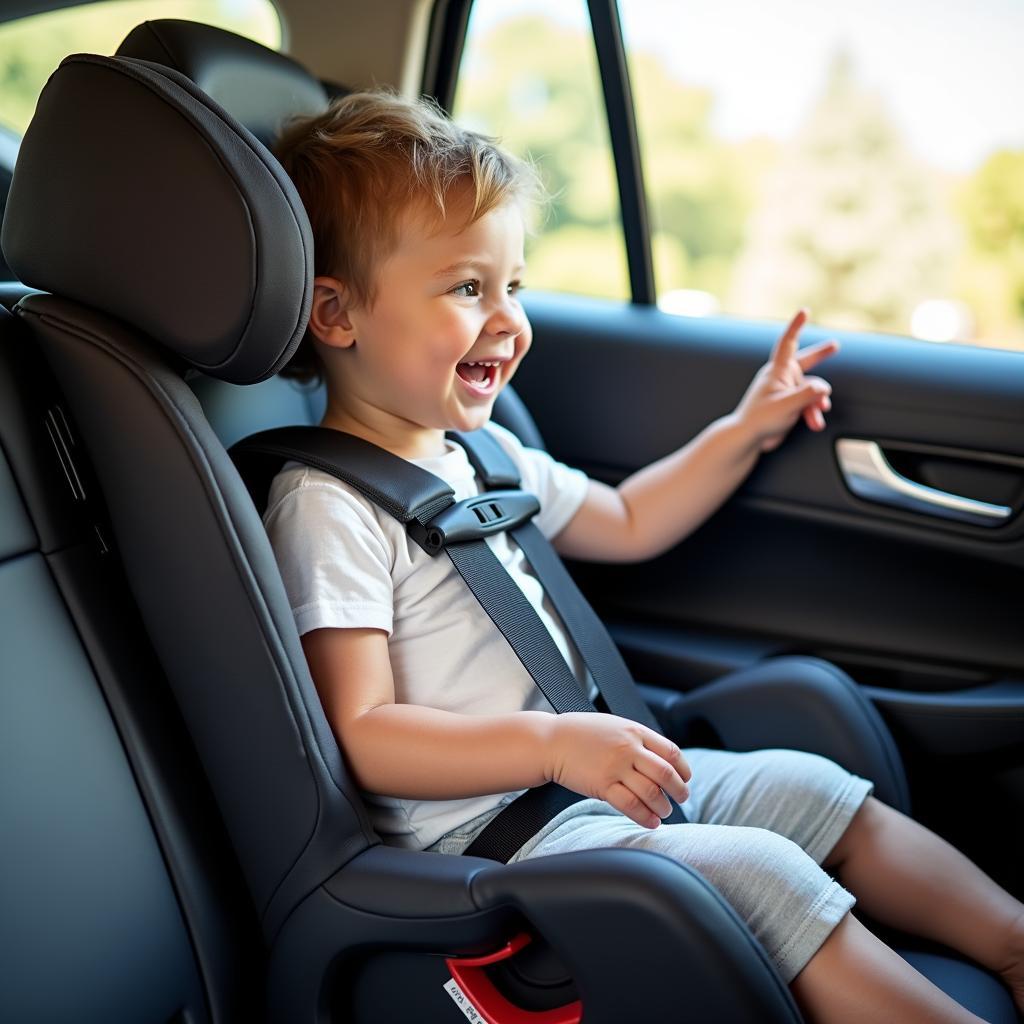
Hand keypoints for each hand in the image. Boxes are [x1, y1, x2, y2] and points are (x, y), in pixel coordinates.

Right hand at [545, 713, 690, 828]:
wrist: (550, 741)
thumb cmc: (581, 733)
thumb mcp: (614, 725)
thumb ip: (637, 739)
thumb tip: (661, 758)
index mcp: (634, 731)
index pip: (671, 751)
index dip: (683, 769)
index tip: (685, 778)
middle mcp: (628, 748)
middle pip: (666, 773)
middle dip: (679, 790)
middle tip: (681, 798)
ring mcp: (615, 767)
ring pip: (651, 792)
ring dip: (663, 806)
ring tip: (664, 812)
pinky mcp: (602, 785)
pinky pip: (631, 805)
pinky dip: (645, 816)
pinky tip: (650, 821)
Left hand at [734, 309, 839, 452]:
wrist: (749, 438)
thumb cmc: (760, 419)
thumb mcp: (786, 405)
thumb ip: (807, 395)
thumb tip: (824, 387)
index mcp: (777, 371)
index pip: (788, 343)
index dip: (796, 326)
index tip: (804, 311)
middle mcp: (782, 378)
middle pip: (805, 361)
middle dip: (821, 355)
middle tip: (835, 346)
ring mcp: (786, 392)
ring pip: (811, 391)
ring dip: (816, 404)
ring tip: (816, 416)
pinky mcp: (789, 405)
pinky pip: (808, 404)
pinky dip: (813, 414)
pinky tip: (815, 423)